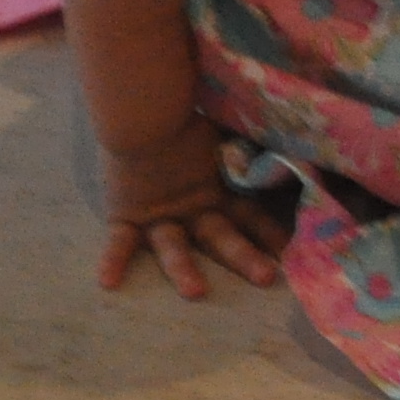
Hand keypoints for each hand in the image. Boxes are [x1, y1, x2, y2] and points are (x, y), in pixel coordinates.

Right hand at [95, 116, 289, 298]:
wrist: (143, 107)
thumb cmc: (182, 107)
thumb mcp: (218, 126)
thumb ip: (238, 140)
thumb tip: (274, 134)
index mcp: (214, 187)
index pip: (249, 214)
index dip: (270, 233)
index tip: (291, 253)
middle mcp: (190, 206)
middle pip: (221, 235)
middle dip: (243, 257)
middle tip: (267, 278)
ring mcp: (158, 213)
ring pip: (173, 246)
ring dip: (183, 269)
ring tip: (194, 292)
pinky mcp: (126, 212)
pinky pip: (118, 241)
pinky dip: (112, 260)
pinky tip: (108, 283)